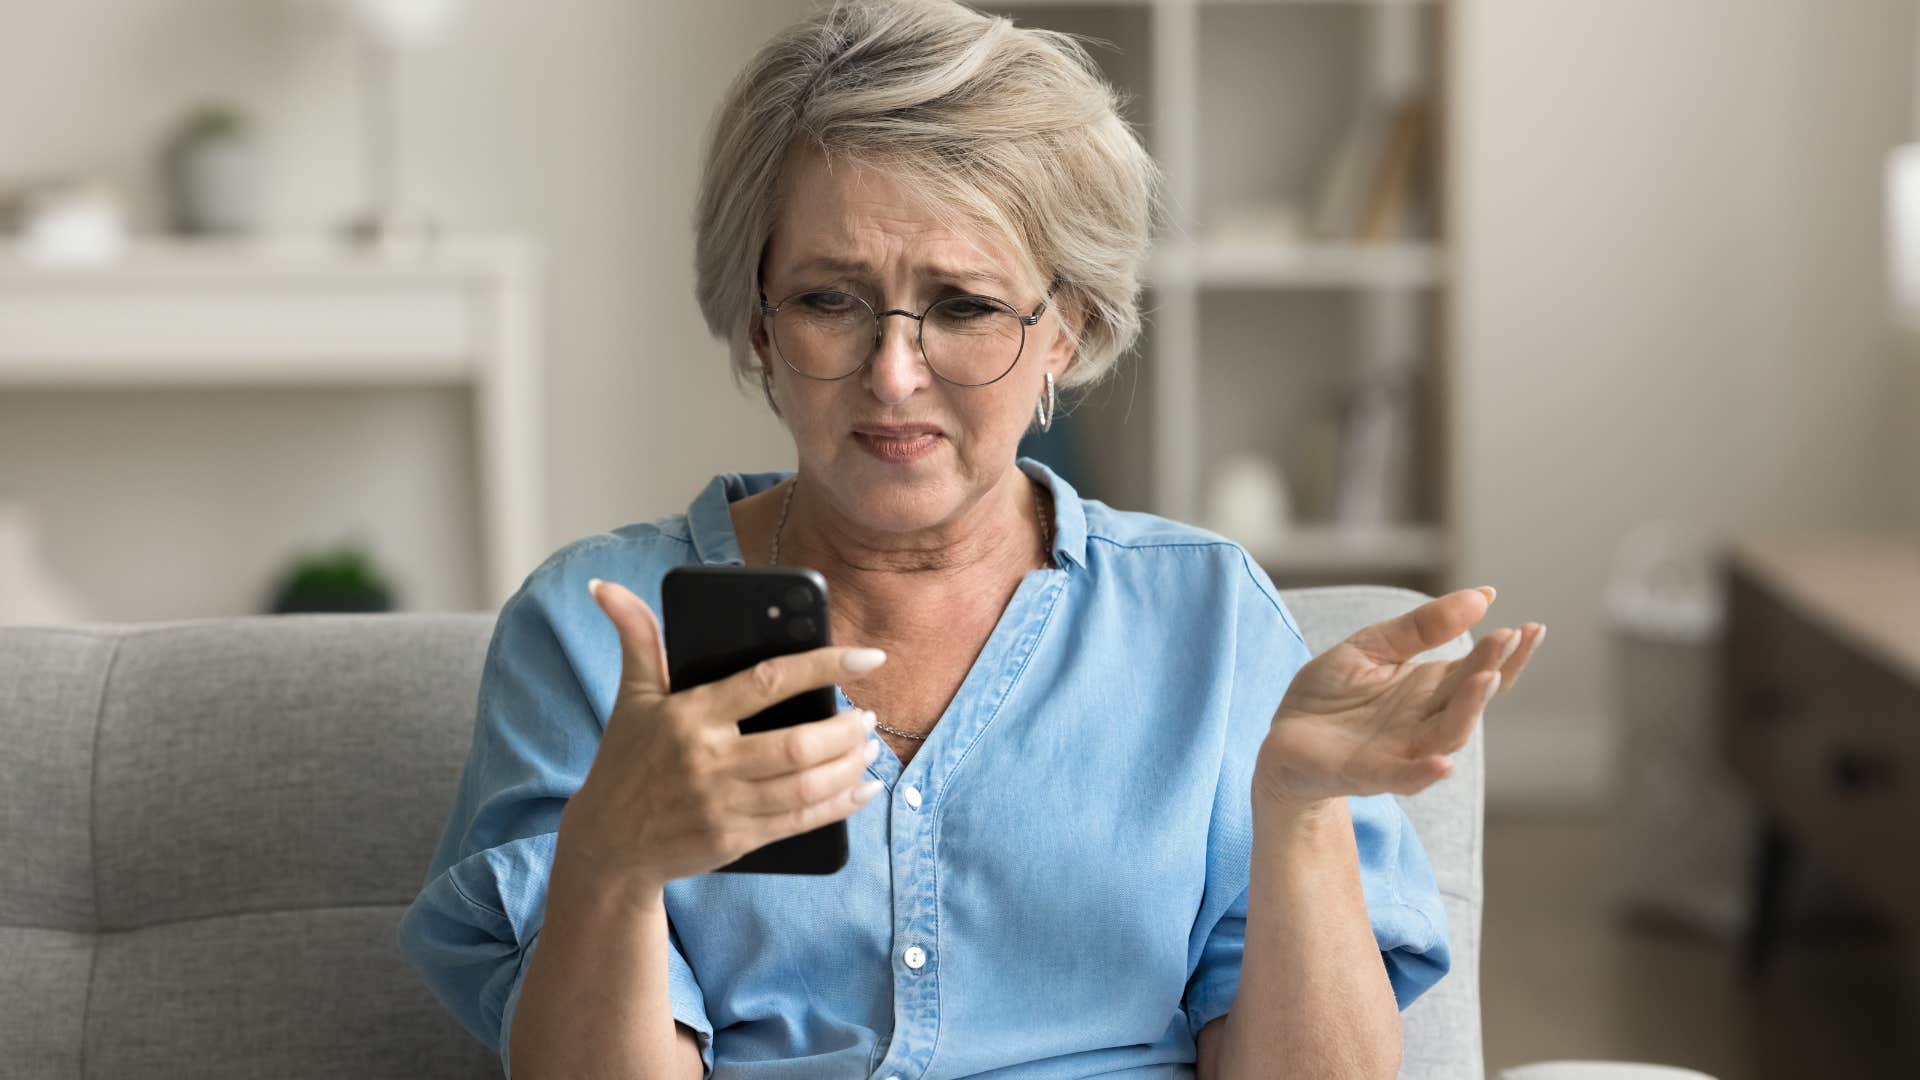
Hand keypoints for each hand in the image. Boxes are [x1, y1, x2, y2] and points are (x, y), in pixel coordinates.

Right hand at [555, 578, 889, 890]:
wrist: (608, 844)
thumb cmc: (625, 762)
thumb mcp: (632, 698)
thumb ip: (636, 639)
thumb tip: (607, 587)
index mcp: (690, 715)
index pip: (769, 681)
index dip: (824, 666)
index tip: (867, 658)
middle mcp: (709, 760)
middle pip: (798, 744)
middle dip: (846, 730)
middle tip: (867, 715)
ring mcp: (723, 805)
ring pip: (806, 785)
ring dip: (849, 765)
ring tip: (869, 746)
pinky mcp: (735, 840)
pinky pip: (800, 822)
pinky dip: (841, 806)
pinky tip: (863, 790)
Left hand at [1252, 586, 1544, 814]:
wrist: (1284, 738)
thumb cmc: (1330, 694)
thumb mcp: (1372, 646)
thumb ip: (1422, 627)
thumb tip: (1483, 595)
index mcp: (1429, 689)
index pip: (1478, 670)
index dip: (1507, 653)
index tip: (1532, 627)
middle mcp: (1424, 722)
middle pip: (1469, 699)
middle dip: (1491, 669)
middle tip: (1509, 639)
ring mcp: (1400, 751)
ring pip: (1446, 735)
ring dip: (1468, 709)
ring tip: (1486, 677)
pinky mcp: (1368, 775)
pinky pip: (1403, 778)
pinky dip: (1423, 774)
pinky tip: (1442, 764)